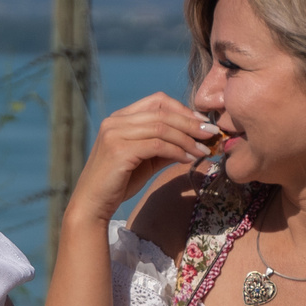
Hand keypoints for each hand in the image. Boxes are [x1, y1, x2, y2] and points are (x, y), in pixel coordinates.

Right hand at [68, 93, 221, 222]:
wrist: (92, 204)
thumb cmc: (118, 182)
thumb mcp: (146, 159)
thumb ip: (166, 146)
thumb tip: (196, 139)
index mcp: (119, 118)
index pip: (157, 101)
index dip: (183, 109)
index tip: (202, 122)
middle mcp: (115, 121)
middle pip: (162, 112)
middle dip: (191, 122)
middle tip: (212, 133)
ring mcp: (114, 134)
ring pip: (162, 127)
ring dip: (188, 138)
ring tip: (204, 150)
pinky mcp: (119, 150)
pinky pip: (157, 144)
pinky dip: (177, 150)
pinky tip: (188, 159)